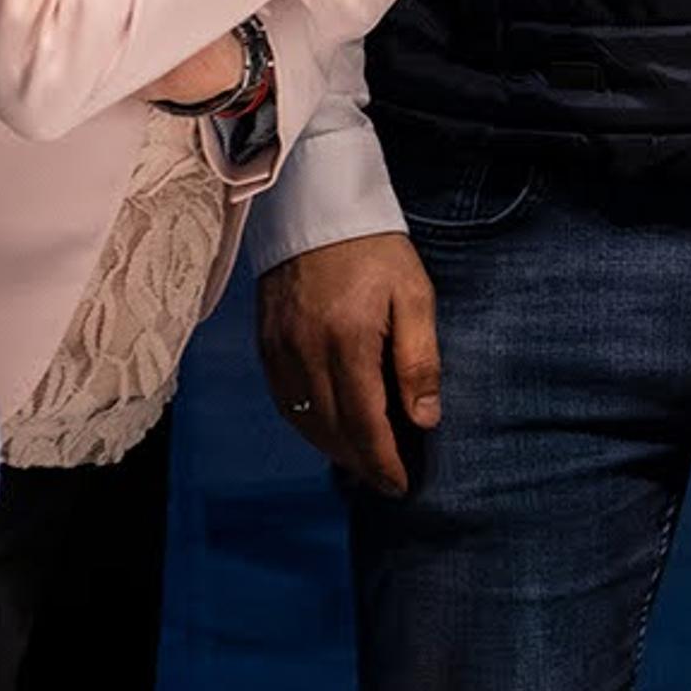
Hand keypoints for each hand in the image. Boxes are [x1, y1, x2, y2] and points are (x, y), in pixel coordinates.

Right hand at [258, 231, 440, 494]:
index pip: (365, 423)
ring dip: (332, 449)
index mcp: (348, 340)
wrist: (319, 205)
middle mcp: (306, 351)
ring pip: (304, 422)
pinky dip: (306, 424)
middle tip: (385, 480)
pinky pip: (284, 400)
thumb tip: (425, 420)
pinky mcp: (265, 341)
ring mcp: (280, 347)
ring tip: (361, 461)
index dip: (383, 461)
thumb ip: (420, 360)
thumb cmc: (377, 250)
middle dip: (361, 462)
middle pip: (332, 430)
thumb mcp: (415, 296)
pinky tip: (328, 428)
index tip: (401, 485)